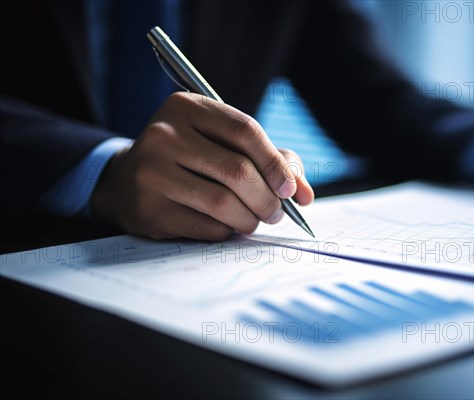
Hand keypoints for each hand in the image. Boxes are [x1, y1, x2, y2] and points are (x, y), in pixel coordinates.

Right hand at [91, 92, 313, 239]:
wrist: (128, 181)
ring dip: (250, 219)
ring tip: (254, 221)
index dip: (275, 163)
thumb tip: (304, 194)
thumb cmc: (190, 159)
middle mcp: (165, 135)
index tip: (290, 189)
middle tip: (276, 212)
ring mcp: (152, 172)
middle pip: (237, 171)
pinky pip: (206, 226)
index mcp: (187, 107)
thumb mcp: (223, 143)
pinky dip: (227, 230)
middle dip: (268, 199)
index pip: (245, 131)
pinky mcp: (148, 208)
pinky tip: (225, 225)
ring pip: (223, 203)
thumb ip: (270, 159)